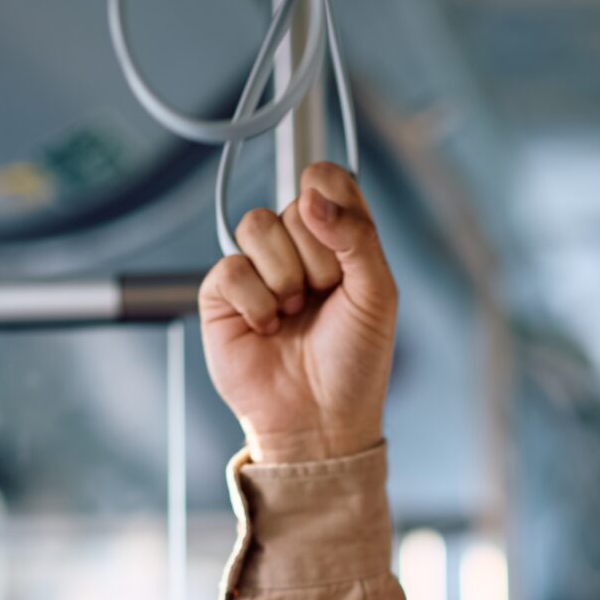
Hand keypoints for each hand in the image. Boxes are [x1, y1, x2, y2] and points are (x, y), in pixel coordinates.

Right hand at [197, 161, 396, 464]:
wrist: (320, 420)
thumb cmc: (355, 362)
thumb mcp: (378, 294)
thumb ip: (357, 236)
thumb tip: (313, 197)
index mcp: (338, 240)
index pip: (327, 179)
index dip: (332, 199)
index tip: (341, 237)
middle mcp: (296, 247)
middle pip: (294, 206)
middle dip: (317, 259)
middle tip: (323, 300)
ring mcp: (257, 268)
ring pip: (258, 226)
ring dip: (285, 278)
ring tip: (294, 315)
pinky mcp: (222, 293)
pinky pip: (232, 268)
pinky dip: (257, 303)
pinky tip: (267, 329)